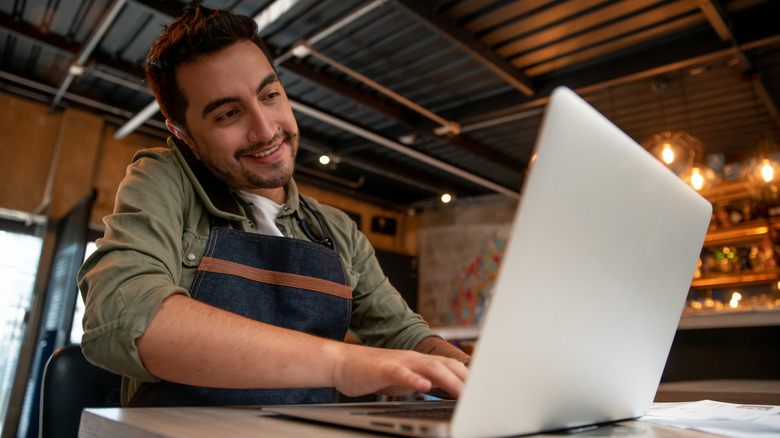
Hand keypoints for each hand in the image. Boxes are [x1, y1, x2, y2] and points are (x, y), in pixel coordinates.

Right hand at [330, 344, 467, 398]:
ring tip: (462, 393)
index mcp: (420, 362)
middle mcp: (414, 359)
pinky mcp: (383, 368)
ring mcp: (400, 362)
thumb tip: (447, 391)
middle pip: (446, 365)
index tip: (484, 389)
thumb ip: (424, 382)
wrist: (343, 364)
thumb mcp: (405, 379)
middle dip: (466, 379)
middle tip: (480, 395)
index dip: (469, 376)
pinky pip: (401, 373)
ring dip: (448, 380)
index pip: (451, 366)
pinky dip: (414, 379)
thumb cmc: (374, 373)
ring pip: (429, 367)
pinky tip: (424, 386)